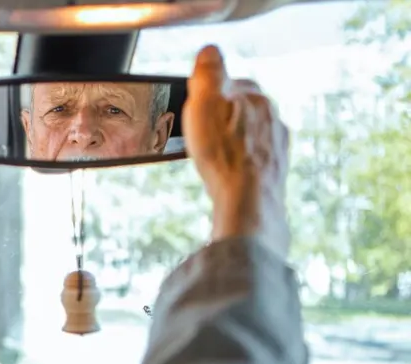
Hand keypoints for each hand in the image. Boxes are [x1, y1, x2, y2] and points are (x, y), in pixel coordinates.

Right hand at [183, 45, 290, 258]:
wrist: (248, 200)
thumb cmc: (223, 153)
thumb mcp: (205, 104)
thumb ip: (209, 73)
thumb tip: (211, 50)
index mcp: (256, 97)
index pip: (233, 83)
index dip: (211, 93)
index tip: (197, 106)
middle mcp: (274, 116)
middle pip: (243, 108)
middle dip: (224, 116)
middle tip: (201, 132)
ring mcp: (278, 144)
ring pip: (251, 133)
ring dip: (234, 140)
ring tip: (213, 155)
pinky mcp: (277, 169)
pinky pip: (256, 158)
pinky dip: (242, 161)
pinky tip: (228, 172)